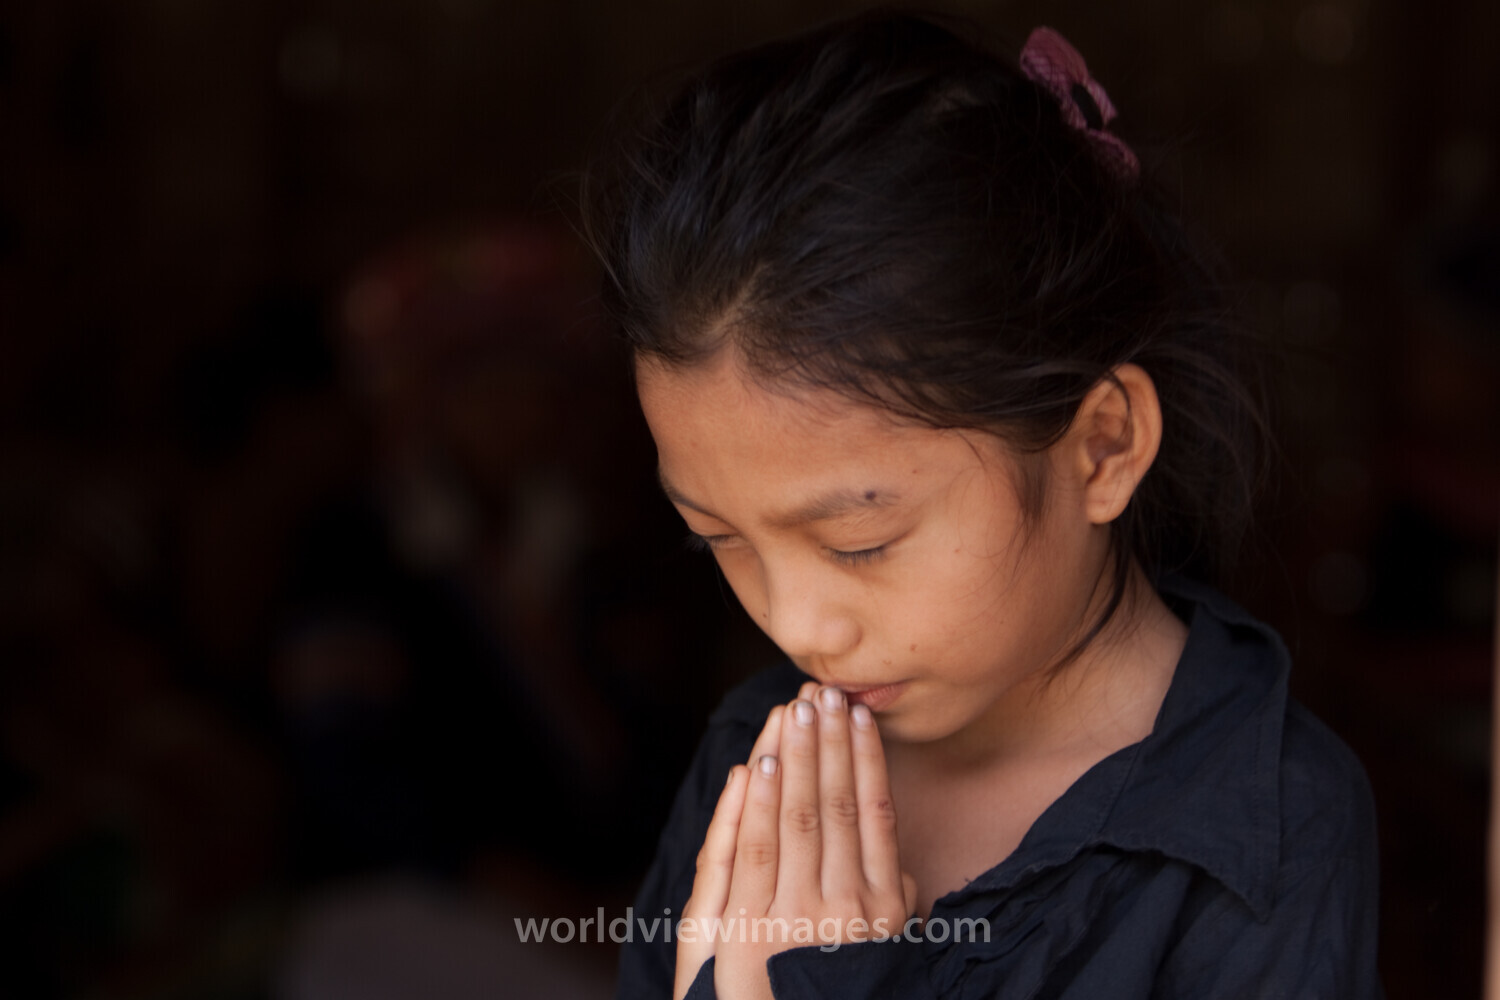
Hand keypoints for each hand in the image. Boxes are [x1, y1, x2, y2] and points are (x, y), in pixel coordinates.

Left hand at [674, 682, 917, 999]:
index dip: (867, 758)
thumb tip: (897, 863)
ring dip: (798, 757)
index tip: (859, 716)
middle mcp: (848, 902)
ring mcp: (800, 913)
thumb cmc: (847, 992)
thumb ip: (893, 905)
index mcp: (883, 904)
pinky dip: (760, 802)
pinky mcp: (755, 927)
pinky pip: (758, 850)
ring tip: (795, 709)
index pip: (878, 812)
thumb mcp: (886, 951)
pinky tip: (761, 763)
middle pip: (840, 803)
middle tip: (824, 692)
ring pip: (801, 817)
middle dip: (830, 743)